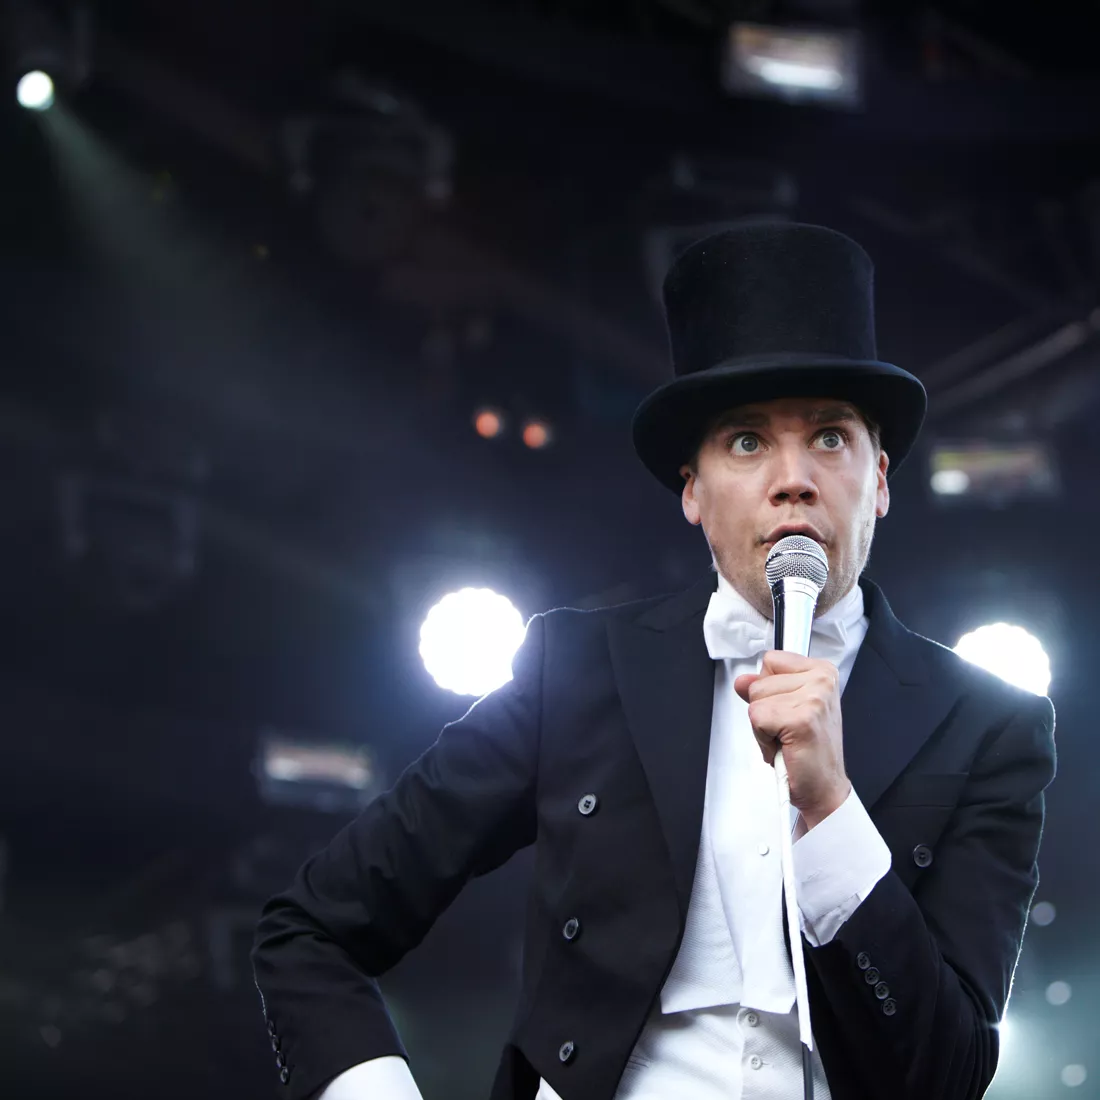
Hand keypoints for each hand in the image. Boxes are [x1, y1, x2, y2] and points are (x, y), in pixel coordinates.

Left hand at [734, 650, 850, 827]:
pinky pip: (757, 718)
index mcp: (822, 671)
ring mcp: (814, 698)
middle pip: (759, 681)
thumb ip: (765, 690)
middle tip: (787, 730)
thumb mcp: (787, 710)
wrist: (823, 787)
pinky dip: (763, 739)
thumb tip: (742, 680)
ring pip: (756, 700)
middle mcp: (822, 680)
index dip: (769, 688)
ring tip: (786, 739)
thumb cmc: (809, 752)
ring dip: (763, 726)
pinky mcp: (802, 719)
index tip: (787, 709)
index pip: (771, 660)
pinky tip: (784, 747)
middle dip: (765, 710)